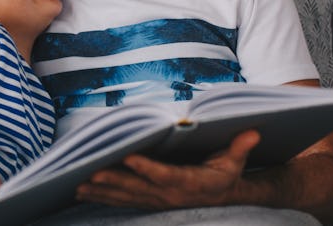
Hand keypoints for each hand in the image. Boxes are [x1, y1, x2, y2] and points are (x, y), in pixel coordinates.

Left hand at [76, 129, 260, 208]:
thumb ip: (240, 147)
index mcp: (188, 183)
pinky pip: (122, 201)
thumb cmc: (226, 172)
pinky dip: (102, 197)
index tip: (128, 157)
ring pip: (125, 196)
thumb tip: (253, 131)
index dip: (147, 167)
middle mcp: (168, 195)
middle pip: (137, 188)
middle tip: (90, 173)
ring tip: (79, 185)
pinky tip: (83, 192)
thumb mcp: (235, 160)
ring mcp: (156, 200)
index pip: (164, 175)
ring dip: (102, 191)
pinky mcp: (148, 201)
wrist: (224, 195)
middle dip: (112, 181)